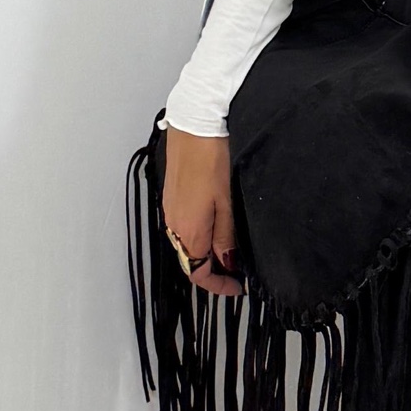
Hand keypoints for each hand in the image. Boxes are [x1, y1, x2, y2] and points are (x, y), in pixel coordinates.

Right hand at [161, 126, 241, 294]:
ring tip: (231, 250)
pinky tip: (216, 226)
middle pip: (191, 260)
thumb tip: (229, 264)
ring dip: (206, 253)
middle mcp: (174, 224)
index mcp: (188, 230)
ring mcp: (171, 209)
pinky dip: (199, 235)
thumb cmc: (212, 157)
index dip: (220, 285)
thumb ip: (226, 237)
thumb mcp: (228, 202)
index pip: (198, 273)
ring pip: (187, 244)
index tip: (238, 287)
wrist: (196, 123)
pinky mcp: (172, 196)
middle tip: (239, 271)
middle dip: (214, 271)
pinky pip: (183, 227)